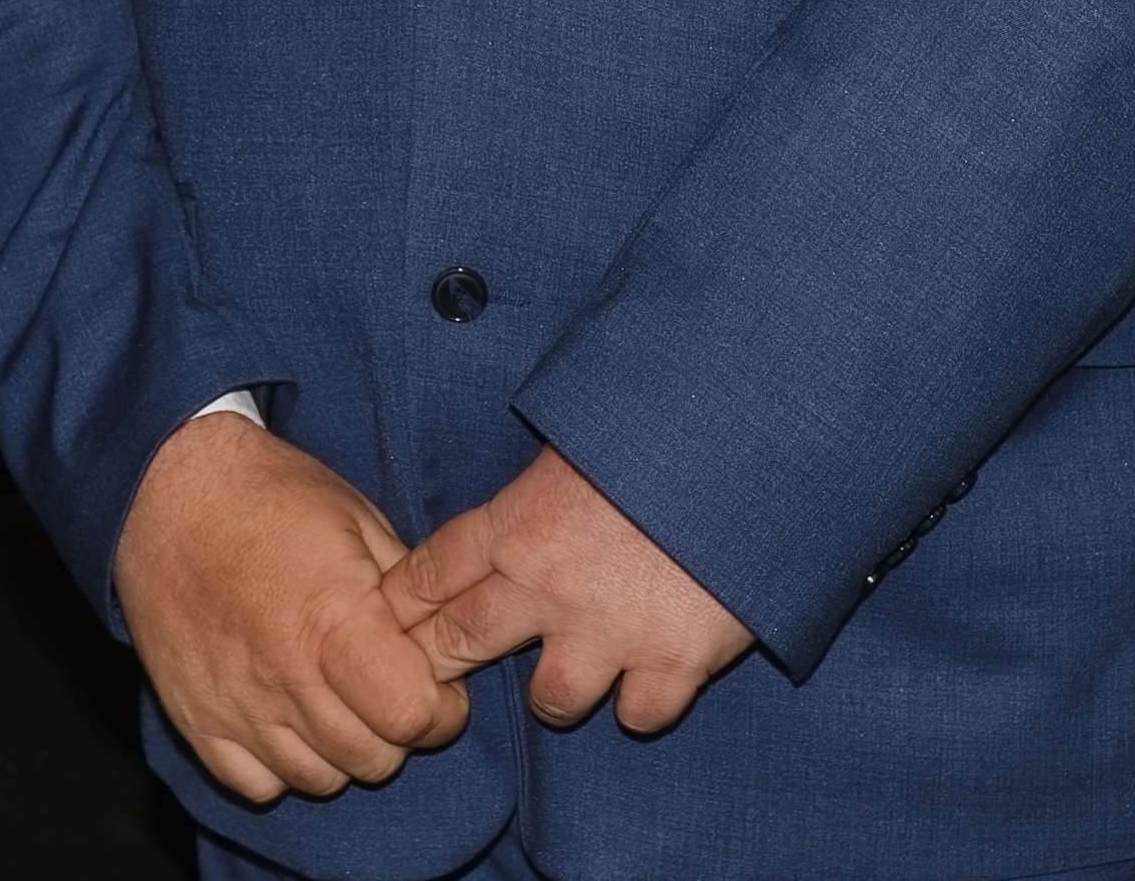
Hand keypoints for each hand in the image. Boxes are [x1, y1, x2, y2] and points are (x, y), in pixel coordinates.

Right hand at [115, 412, 468, 804]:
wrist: (165, 488)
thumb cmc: (268, 494)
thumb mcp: (356, 519)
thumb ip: (407, 590)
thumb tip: (444, 640)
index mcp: (332, 620)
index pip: (412, 714)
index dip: (441, 708)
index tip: (437, 685)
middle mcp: (285, 677)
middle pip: (373, 759)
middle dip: (396, 731)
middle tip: (385, 686)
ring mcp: (236, 706)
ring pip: (319, 780)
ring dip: (342, 750)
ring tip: (335, 699)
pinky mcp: (195, 721)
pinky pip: (257, 786)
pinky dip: (281, 766)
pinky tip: (286, 719)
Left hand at [383, 445, 752, 735]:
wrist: (750, 442)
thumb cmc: (664, 420)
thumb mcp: (580, 433)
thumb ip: (545, 482)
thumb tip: (532, 491)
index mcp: (518, 517)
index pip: (429, 570)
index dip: (401, 599)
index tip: (383, 618)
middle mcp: (549, 583)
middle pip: (462, 641)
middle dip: (439, 661)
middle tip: (429, 676)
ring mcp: (610, 631)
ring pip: (550, 700)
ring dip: (557, 691)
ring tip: (568, 676)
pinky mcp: (674, 661)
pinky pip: (638, 714)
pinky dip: (642, 702)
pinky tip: (647, 680)